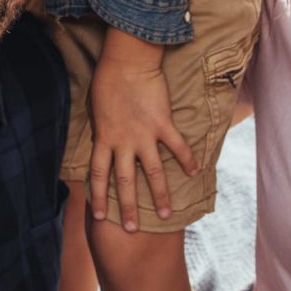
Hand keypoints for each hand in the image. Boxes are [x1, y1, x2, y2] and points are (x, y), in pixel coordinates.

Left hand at [86, 28, 198, 232]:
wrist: (127, 61)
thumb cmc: (107, 81)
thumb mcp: (96, 110)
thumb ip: (102, 130)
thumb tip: (104, 143)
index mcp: (103, 138)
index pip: (98, 174)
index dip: (99, 196)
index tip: (101, 216)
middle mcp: (123, 142)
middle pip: (125, 182)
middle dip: (128, 208)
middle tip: (132, 230)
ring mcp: (144, 135)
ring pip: (152, 172)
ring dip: (159, 195)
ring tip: (167, 215)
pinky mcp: (163, 124)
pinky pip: (177, 146)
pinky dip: (187, 159)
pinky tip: (194, 172)